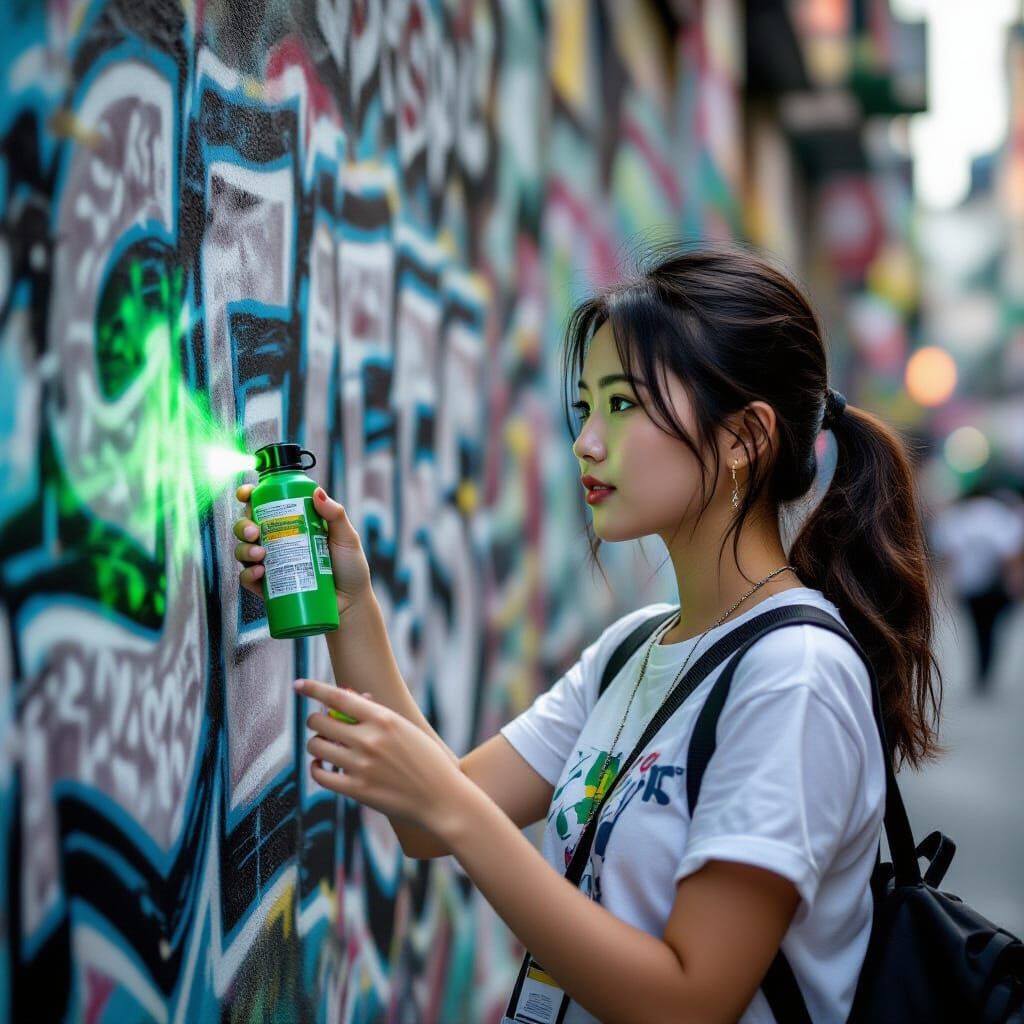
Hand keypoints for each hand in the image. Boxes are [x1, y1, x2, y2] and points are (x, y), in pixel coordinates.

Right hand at [232, 484, 372, 616]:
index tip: (246, 495)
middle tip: (254, 531)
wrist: (351, 601)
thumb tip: (317, 492)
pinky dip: (248, 574)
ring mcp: (271, 564)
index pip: (265, 506)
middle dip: (243, 525)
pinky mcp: (269, 587)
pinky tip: (259, 572)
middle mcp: (277, 542)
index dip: (249, 497)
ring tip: (260, 554)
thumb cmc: (349, 567)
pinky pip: (248, 579)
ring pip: (244, 551)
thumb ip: (335, 515)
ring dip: (244, 549)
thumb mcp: (345, 537)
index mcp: (291, 524)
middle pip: (248, 527)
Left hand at [297, 678, 468, 830]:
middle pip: (320, 721)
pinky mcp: (356, 790)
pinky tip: (322, 765)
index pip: (338, 696)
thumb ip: (377, 714)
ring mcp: (360, 766)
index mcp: (383, 719)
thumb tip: (349, 698)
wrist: (442, 798)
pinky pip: (320, 774)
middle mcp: (368, 740)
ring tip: (326, 746)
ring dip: (317, 743)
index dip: (313, 688)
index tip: (299, 685)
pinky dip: (316, 767)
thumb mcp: (406, 729)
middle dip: (317, 721)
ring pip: (316, 746)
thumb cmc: (427, 760)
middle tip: (324, 725)